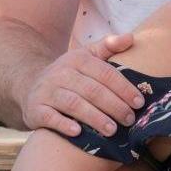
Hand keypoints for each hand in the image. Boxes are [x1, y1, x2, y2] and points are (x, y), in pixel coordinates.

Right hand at [26, 33, 142, 137]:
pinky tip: (78, 133)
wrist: (30, 86)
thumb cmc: (70, 74)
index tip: (140, 102)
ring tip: (113, 130)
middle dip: (114, 106)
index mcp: (77, 59)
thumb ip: (108, 46)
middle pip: (92, 90)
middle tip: (130, 119)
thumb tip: (131, 37)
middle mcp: (61, 74)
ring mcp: (47, 92)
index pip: (105, 73)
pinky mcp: (36, 110)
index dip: (124, 88)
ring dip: (95, 117)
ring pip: (74, 104)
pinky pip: (50, 117)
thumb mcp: (86, 56)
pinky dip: (64, 125)